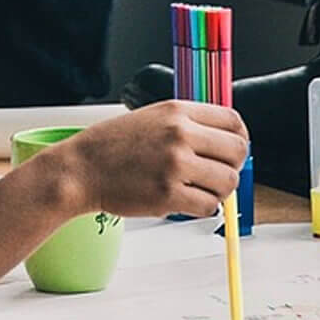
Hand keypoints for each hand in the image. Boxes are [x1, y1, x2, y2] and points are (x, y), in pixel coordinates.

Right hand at [40, 101, 248, 219]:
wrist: (80, 169)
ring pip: (227, 182)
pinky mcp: (168, 194)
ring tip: (198, 190)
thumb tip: (224, 143)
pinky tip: (186, 202)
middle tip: (215, 175)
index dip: (239, 139)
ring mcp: (175, 165)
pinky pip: (208, 206)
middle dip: (231, 167)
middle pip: (237, 152)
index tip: (231, 151)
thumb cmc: (111, 146)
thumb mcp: (151, 117)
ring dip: (218, 191)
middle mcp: (180, 134)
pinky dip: (203, 208)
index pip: (233, 121)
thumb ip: (186, 124)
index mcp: (177, 111)